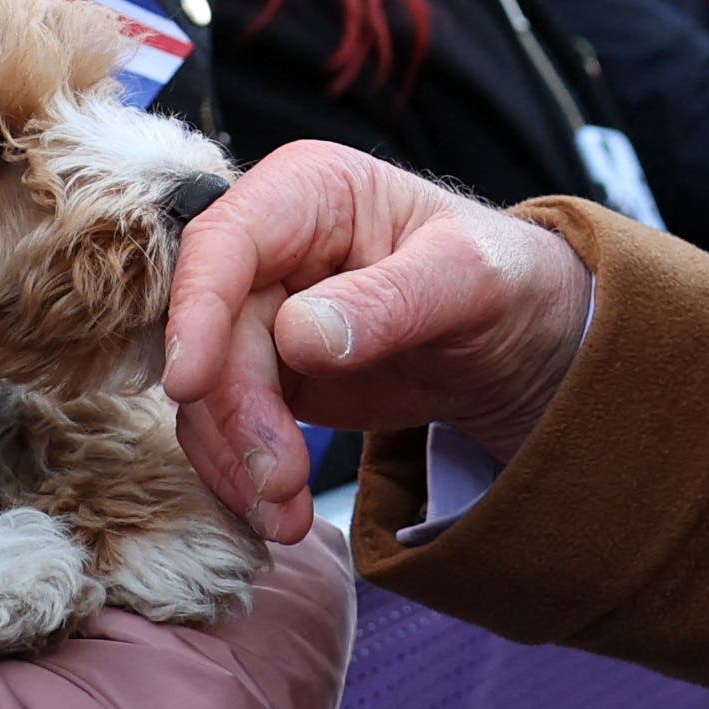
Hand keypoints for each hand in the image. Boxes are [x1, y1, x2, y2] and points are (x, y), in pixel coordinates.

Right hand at [161, 142, 595, 544]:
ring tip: (286, 518)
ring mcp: (261, 313)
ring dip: (238, 460)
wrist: (517, 337)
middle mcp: (269, 247)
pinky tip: (279, 511)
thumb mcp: (469, 279)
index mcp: (308, 190)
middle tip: (282, 484)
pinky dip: (243, 473)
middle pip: (212, 332)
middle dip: (237, 415)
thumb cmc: (501, 278)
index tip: (190, 385)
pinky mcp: (266, 374)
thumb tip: (298, 336)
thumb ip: (391, 301)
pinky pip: (227, 426)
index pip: (224, 242)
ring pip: (209, 390)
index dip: (197, 311)